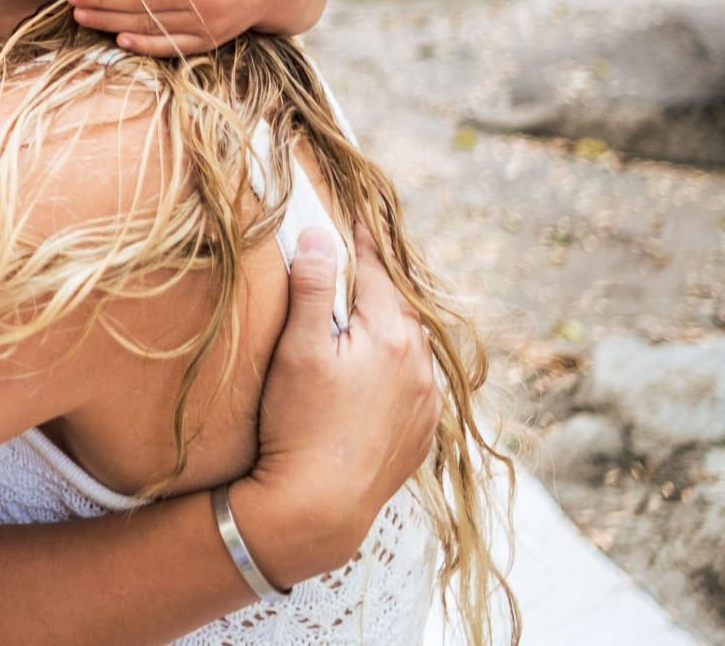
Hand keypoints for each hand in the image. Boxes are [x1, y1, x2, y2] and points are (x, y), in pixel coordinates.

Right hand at [228, 225, 438, 588]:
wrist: (317, 507)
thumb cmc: (299, 424)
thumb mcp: (298, 349)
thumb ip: (313, 289)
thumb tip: (321, 237)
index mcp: (393, 337)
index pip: (375, 272)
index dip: (360, 242)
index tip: (355, 216)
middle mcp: (421, 367)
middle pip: (399, 307)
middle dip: (379, 283)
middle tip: (359, 260)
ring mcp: (426, 404)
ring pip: (413, 347)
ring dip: (392, 327)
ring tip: (369, 315)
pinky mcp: (421, 435)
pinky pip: (417, 385)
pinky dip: (400, 368)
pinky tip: (380, 372)